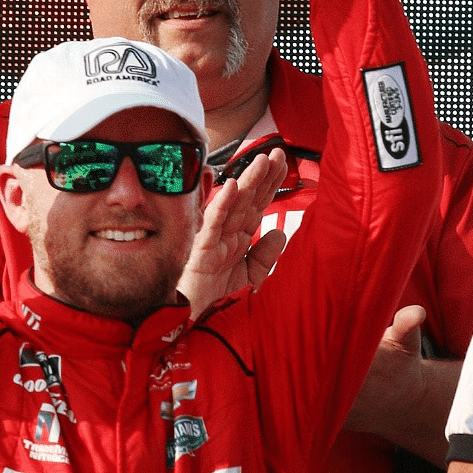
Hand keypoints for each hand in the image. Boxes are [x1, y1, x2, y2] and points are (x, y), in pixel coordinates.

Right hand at [179, 148, 286, 317]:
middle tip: (277, 153)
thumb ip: (265, 256)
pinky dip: (222, 204)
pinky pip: (213, 224)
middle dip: (263, 176)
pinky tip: (232, 186)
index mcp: (238, 236)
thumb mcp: (248, 276)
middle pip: (248, 199)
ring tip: (261, 161)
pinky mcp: (202, 249)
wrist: (190, 319)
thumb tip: (280, 233)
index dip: (270, 184)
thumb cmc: (214, 295)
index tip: (282, 163)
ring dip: (247, 182)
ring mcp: (214, 238)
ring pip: (233, 205)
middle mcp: (227, 232)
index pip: (257, 204)